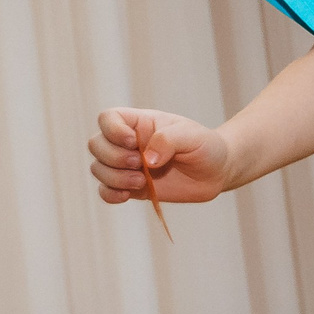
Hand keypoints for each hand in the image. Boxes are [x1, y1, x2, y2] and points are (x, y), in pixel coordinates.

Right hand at [91, 108, 228, 203]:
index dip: (112, 130)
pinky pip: (106, 191)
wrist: (216, 172)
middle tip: (140, 164)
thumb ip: (168, 140)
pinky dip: (110, 194)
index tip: (134, 142)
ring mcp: (127, 166)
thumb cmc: (205, 146)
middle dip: (114, 157)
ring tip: (143, 181)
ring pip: (98, 169)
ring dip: (115, 177)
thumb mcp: (192, 136)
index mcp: (139, 123)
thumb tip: (147, 160)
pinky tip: (127, 195)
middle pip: (96, 144)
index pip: (108, 118)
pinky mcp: (132, 187)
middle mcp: (127, 143)